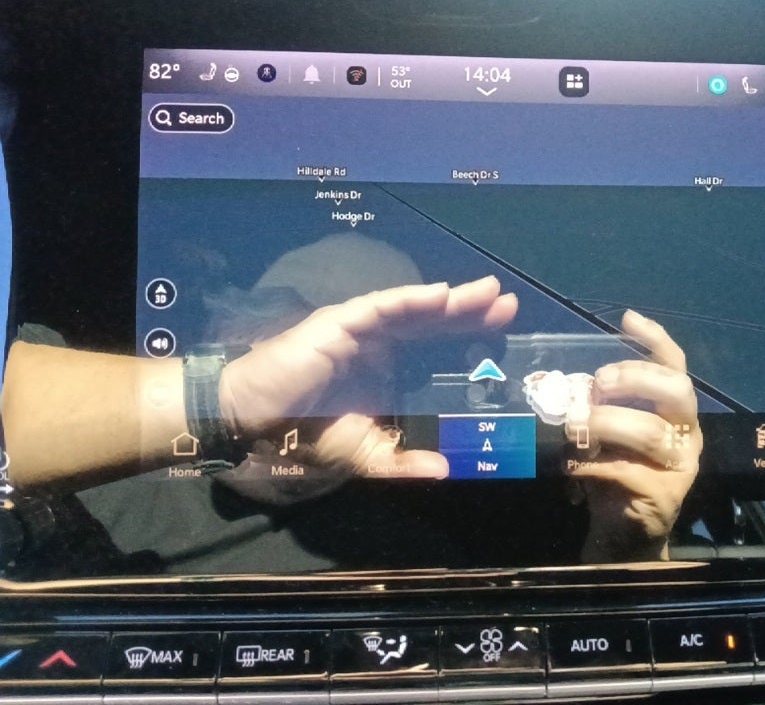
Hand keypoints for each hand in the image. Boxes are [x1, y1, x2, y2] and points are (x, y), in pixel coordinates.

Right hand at [219, 276, 517, 478]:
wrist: (255, 419)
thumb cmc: (307, 430)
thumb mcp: (364, 452)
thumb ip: (402, 461)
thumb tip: (445, 471)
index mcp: (390, 367)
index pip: (437, 347)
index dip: (469, 338)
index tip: (505, 337)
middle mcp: (382, 343)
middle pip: (434, 322)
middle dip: (471, 312)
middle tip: (508, 304)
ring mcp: (362, 329)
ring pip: (414, 309)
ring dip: (450, 300)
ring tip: (487, 293)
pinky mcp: (340, 321)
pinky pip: (380, 307)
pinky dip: (409, 300)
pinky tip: (438, 295)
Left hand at [566, 310, 701, 561]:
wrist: (623, 535)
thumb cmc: (613, 473)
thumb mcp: (608, 433)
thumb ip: (599, 406)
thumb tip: (564, 384)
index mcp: (675, 412)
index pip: (675, 366)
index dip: (655, 339)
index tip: (628, 317)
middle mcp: (686, 434)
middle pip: (676, 391)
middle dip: (634, 378)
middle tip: (598, 384)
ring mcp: (679, 466)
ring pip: (648, 432)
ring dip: (604, 424)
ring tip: (572, 429)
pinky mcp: (663, 496)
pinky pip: (624, 470)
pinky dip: (590, 464)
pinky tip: (570, 467)